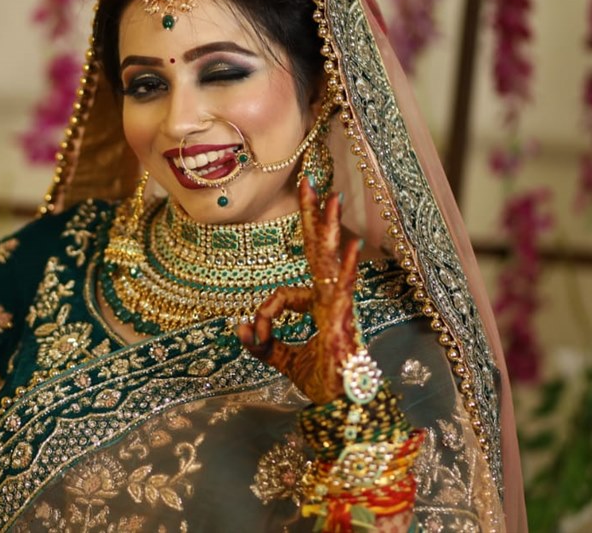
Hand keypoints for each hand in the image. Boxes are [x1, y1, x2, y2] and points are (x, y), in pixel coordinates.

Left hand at [236, 178, 360, 404]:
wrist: (343, 409)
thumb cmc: (322, 384)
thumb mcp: (281, 360)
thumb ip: (261, 344)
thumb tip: (239, 327)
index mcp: (318, 306)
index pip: (283, 294)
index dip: (266, 314)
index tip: (256, 336)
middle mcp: (331, 299)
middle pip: (318, 250)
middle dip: (312, 216)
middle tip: (308, 181)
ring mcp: (340, 307)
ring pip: (331, 260)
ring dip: (330, 228)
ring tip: (332, 197)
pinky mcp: (344, 320)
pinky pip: (343, 288)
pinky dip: (348, 267)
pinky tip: (352, 245)